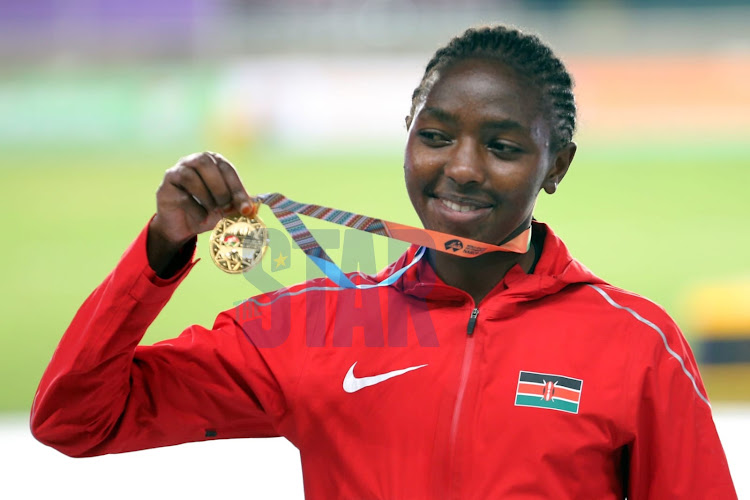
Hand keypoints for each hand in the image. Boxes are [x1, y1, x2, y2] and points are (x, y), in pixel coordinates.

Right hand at [147, 152, 254, 274]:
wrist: (182, 226)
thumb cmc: (207, 211)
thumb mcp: (226, 208)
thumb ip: (238, 204)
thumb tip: (252, 209)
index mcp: (212, 161)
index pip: (226, 168)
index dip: (237, 188)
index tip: (246, 208)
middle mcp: (192, 161)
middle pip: (205, 163)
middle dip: (220, 188)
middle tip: (225, 207)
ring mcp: (176, 172)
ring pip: (190, 176)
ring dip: (206, 197)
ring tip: (213, 211)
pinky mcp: (165, 188)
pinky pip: (181, 196)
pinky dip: (196, 210)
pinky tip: (202, 219)